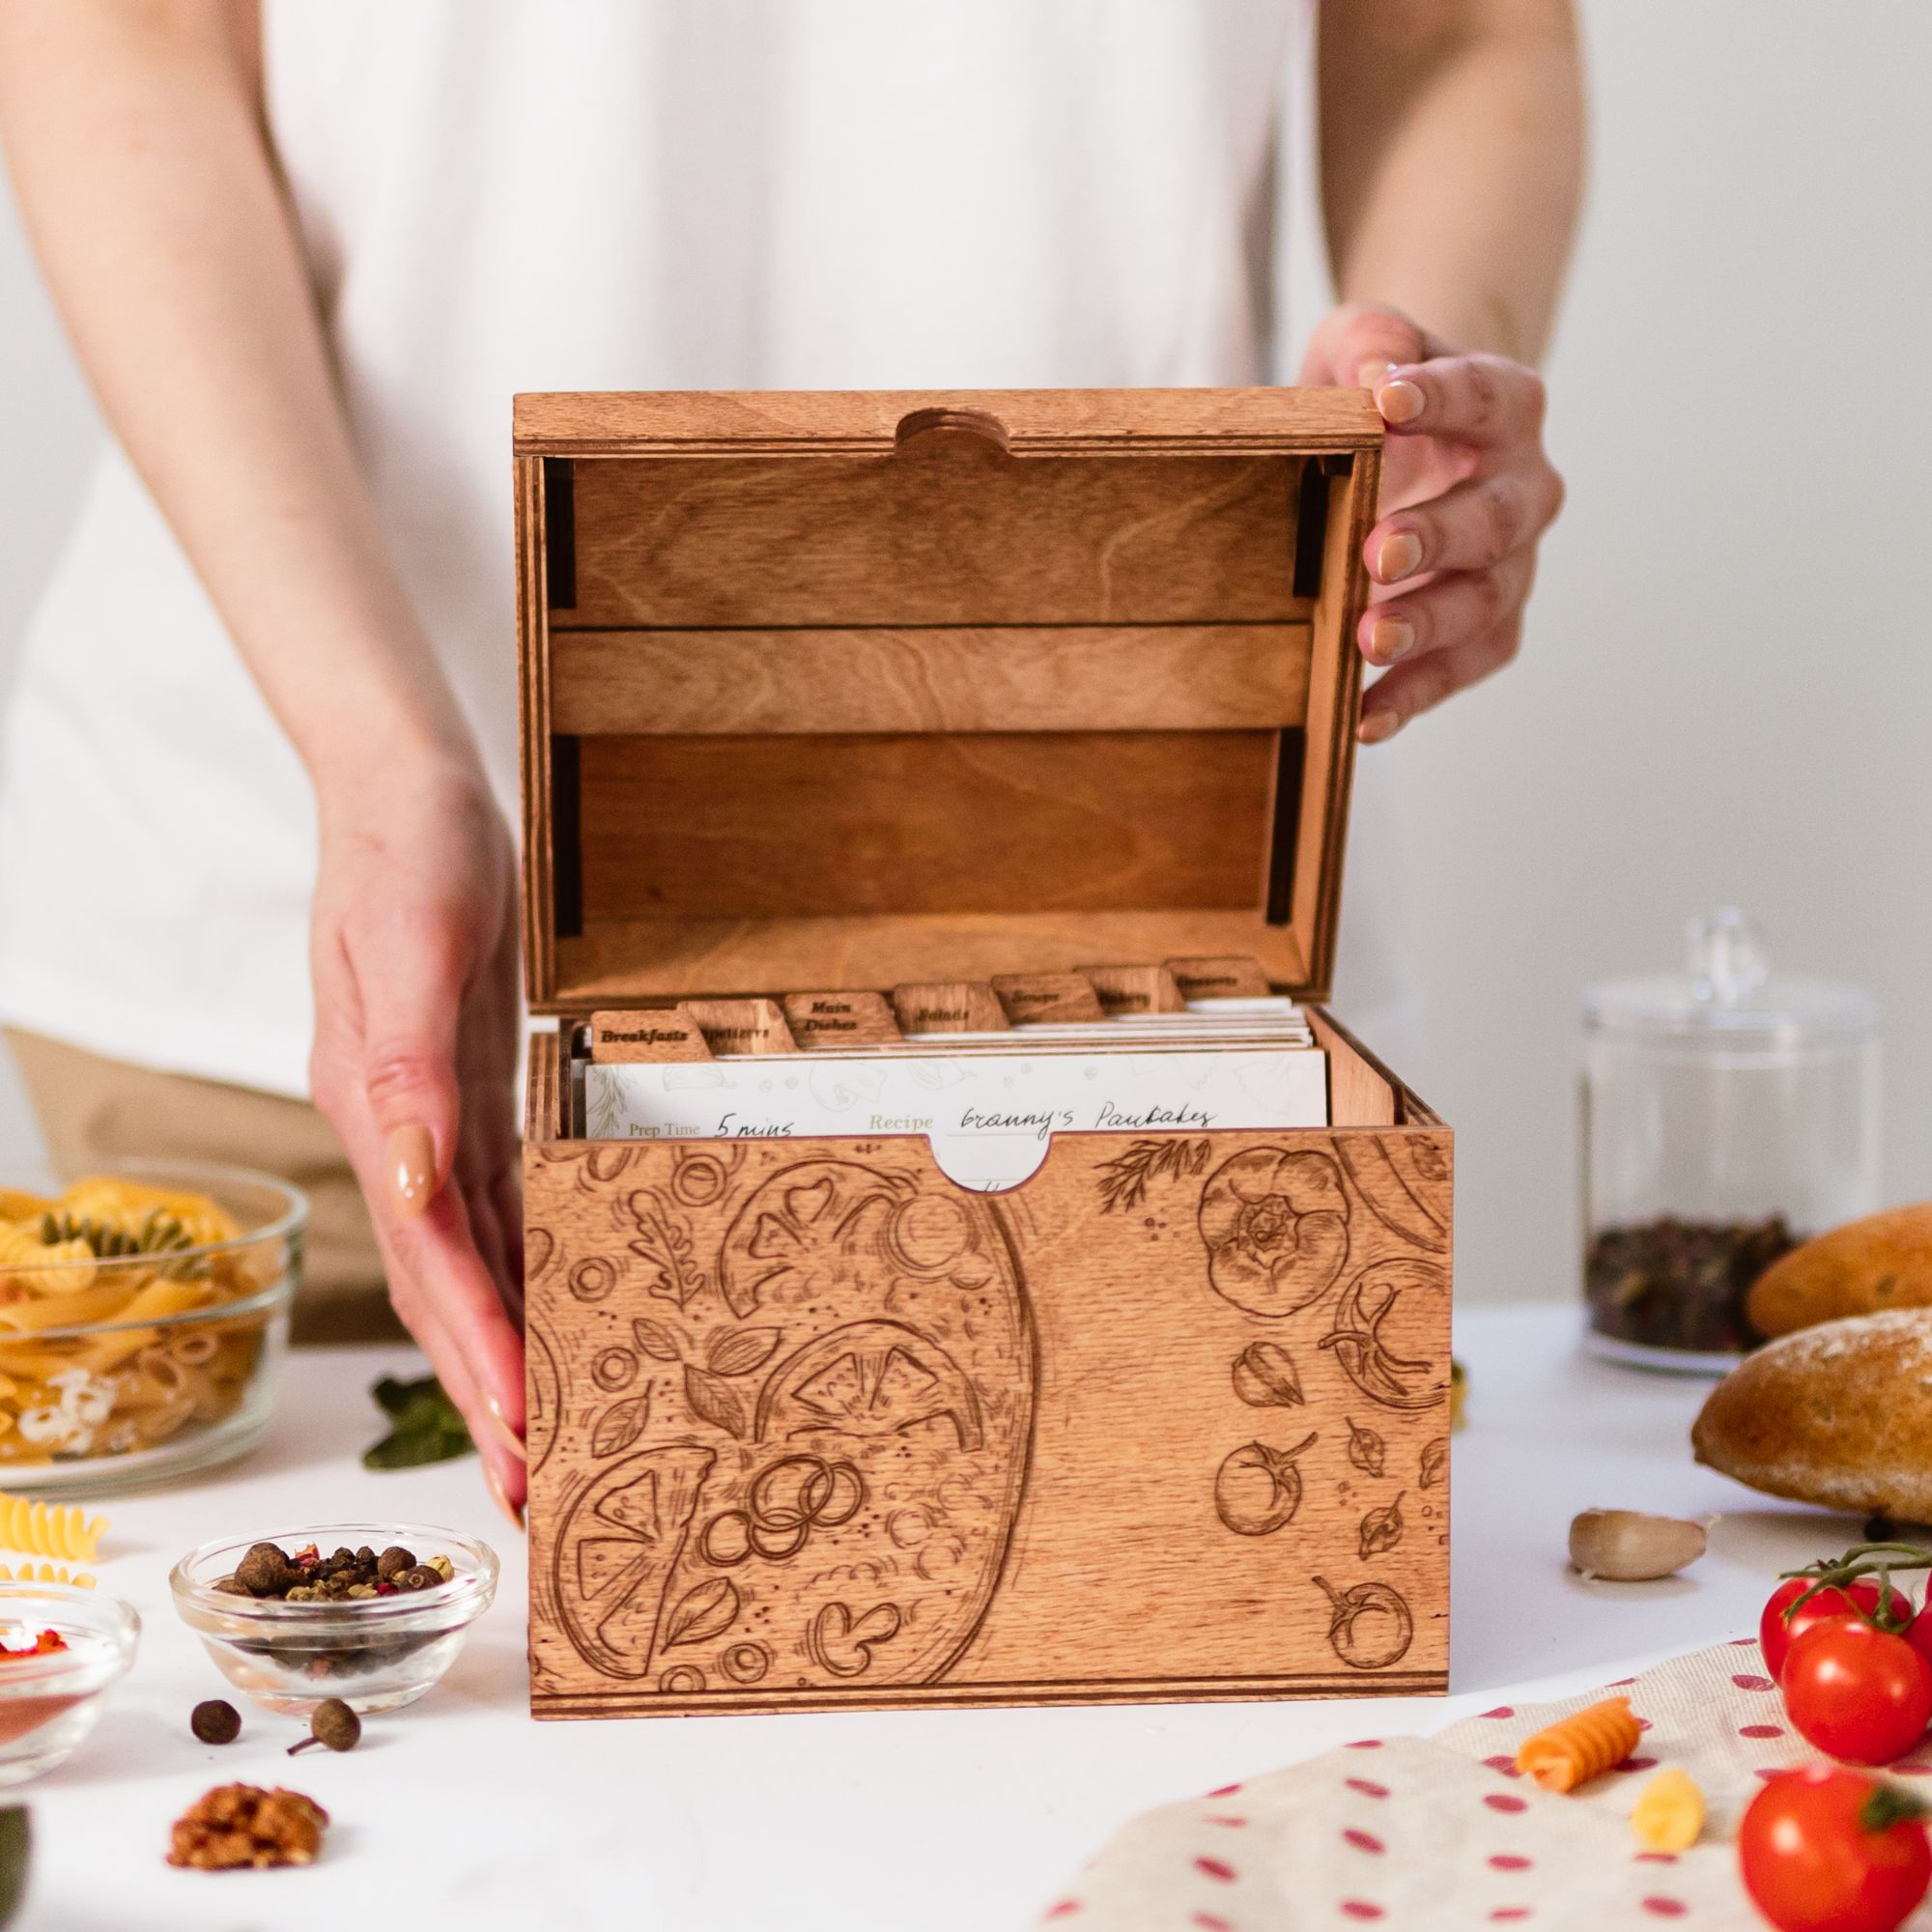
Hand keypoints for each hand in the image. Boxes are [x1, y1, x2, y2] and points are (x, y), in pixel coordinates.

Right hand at [307, 750, 527, 1519]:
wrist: (409, 794)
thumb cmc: (407, 856)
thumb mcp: (410, 948)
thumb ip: (409, 1068)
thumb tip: (410, 1182)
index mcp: (378, 1111)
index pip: (434, 1260)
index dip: (477, 1349)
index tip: (521, 1431)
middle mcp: (402, 1135)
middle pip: (449, 1287)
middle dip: (490, 1387)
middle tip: (537, 1488)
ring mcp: (431, 1122)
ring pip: (474, 1263)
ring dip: (507, 1349)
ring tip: (545, 1437)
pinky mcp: (468, 1099)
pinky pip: (497, 1211)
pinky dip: (520, 1275)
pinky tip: (553, 1317)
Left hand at [1300, 303, 1564, 742]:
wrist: (1402, 449)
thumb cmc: (1378, 395)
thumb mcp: (1360, 347)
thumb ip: (1370, 340)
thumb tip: (1375, 371)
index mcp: (1505, 407)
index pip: (1483, 396)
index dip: (1441, 399)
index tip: (1385, 402)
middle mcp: (1524, 489)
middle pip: (1494, 517)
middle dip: (1438, 537)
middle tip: (1376, 553)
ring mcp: (1513, 566)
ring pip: (1486, 601)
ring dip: (1428, 626)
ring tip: (1367, 641)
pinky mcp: (1488, 629)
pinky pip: (1463, 668)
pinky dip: (1414, 695)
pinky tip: (1363, 717)